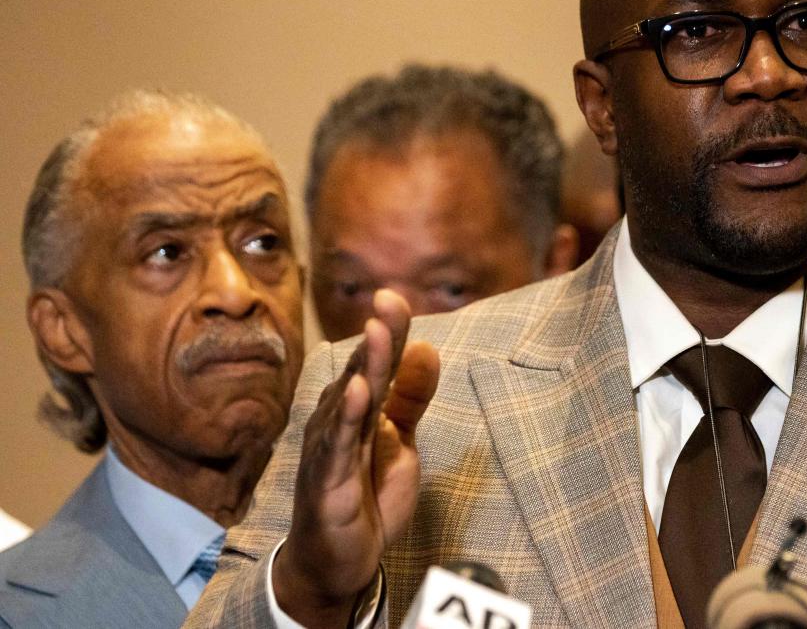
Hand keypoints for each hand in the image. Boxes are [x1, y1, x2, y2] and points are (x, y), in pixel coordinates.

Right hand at [273, 289, 439, 626]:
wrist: (340, 561)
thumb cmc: (365, 495)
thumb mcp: (399, 441)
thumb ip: (410, 397)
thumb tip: (427, 347)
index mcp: (357, 408)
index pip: (377, 362)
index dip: (389, 330)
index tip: (395, 296)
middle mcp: (337, 420)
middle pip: (362, 372)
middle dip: (378, 337)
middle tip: (388, 300)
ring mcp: (329, 449)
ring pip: (349, 400)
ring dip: (365, 365)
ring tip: (378, 332)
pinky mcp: (326, 480)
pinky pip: (337, 444)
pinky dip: (347, 416)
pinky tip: (358, 391)